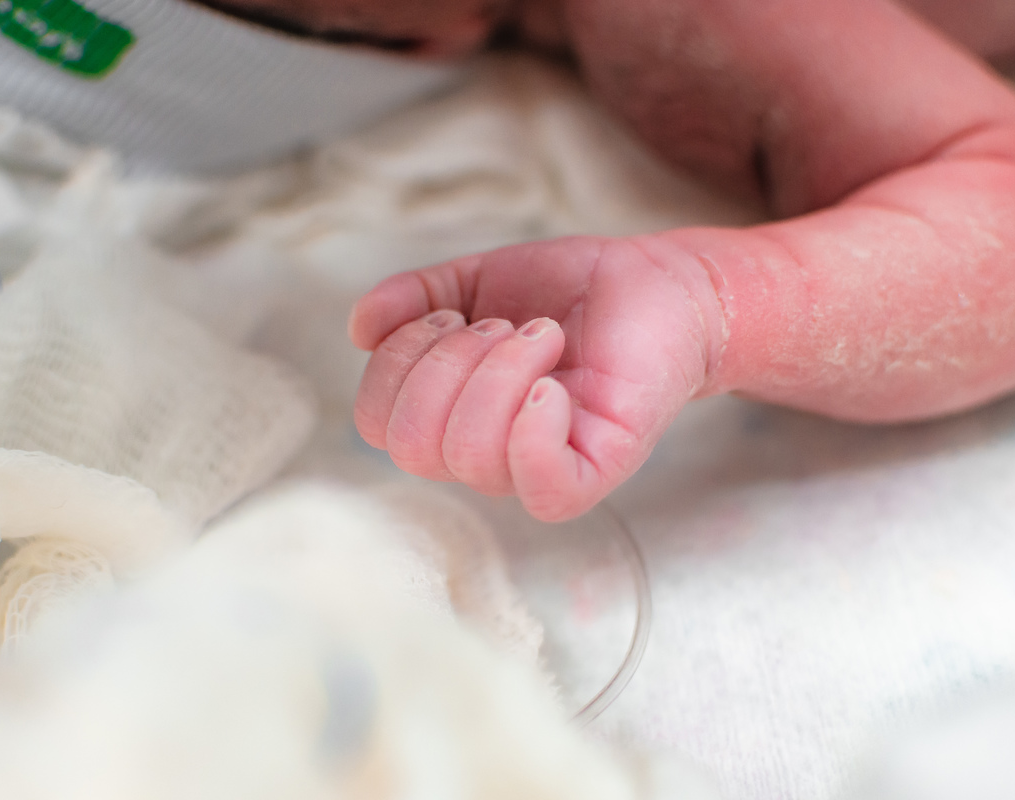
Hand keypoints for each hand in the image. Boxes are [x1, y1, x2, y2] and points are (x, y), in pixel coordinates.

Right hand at [349, 235, 723, 520]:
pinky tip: (557, 381)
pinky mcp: (594, 470)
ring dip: (502, 370)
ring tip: (544, 336)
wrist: (654, 284)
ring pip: (470, 452)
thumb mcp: (473, 281)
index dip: (399, 360)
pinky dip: (535, 422)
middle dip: (449, 362)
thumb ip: (412, 299)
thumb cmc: (567, 291)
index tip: (453, 317)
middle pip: (412, 442)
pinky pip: (541, 482)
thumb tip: (359, 328)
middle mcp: (484, 455)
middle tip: (507, 326)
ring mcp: (537, 468)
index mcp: (447, 418)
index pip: (377, 423)